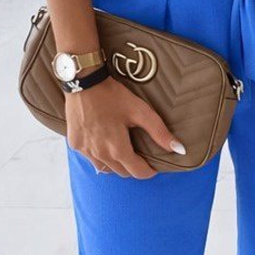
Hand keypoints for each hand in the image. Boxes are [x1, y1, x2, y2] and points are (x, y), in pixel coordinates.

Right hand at [66, 75, 185, 178]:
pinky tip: (104, 143)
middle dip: (133, 167)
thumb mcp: (140, 111)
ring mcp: (85, 151)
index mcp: (117, 149)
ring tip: (122, 150)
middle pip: (122, 172)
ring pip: (106, 169)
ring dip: (116, 164)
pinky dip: (100, 156)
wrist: (83, 82)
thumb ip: (159, 132)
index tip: (153, 165)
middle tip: (139, 155)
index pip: (138, 173)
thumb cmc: (112, 96)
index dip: (149, 171)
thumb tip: (179, 150)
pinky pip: (91, 159)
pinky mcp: (75, 144)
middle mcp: (100, 155)